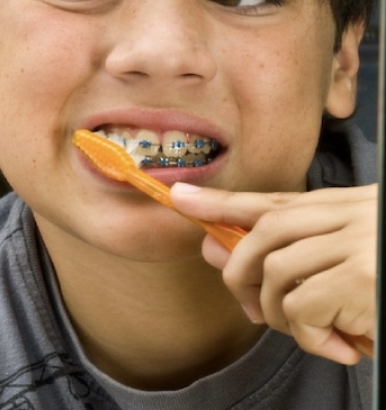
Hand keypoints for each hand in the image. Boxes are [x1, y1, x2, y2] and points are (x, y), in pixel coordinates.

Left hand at [170, 183, 376, 364]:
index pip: (277, 201)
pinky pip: (299, 306)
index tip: (182, 199)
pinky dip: (309, 336)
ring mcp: (360, 243)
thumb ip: (288, 257)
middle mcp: (356, 215)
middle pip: (267, 230)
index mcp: (353, 207)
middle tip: (252, 310)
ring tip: (315, 333)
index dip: (224, 202)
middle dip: (241, 271)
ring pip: (275, 271)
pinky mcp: (363, 278)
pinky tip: (340, 346)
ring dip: (280, 313)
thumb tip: (212, 248)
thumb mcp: (345, 269)